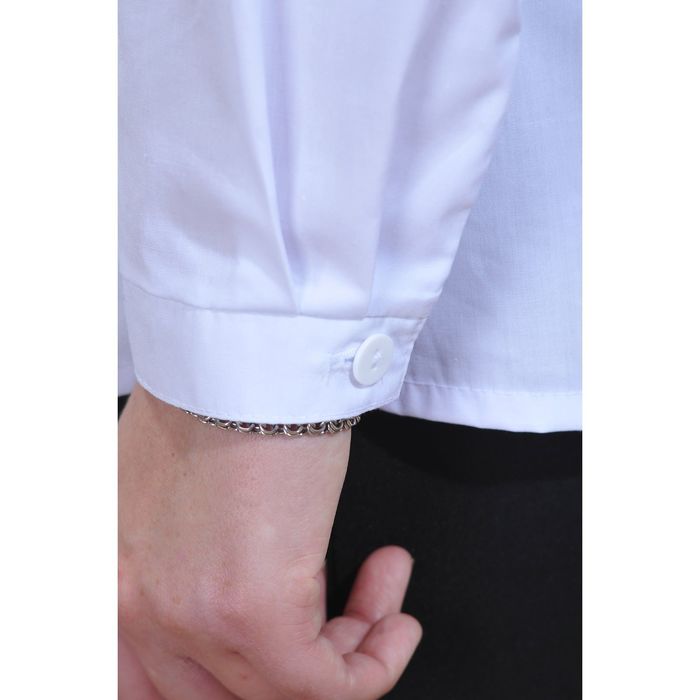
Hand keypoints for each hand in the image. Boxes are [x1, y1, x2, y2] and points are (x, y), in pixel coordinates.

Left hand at [118, 384, 420, 698]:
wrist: (249, 352)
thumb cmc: (221, 391)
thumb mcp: (171, 476)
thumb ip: (178, 539)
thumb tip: (229, 562)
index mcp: (115, 575)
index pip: (142, 684)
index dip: (219, 684)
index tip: (285, 650)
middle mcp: (139, 606)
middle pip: (222, 696)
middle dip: (303, 665)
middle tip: (347, 625)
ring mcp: (192, 615)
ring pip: (279, 693)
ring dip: (351, 653)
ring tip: (384, 603)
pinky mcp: (254, 610)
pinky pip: (326, 687)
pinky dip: (372, 663)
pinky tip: (395, 615)